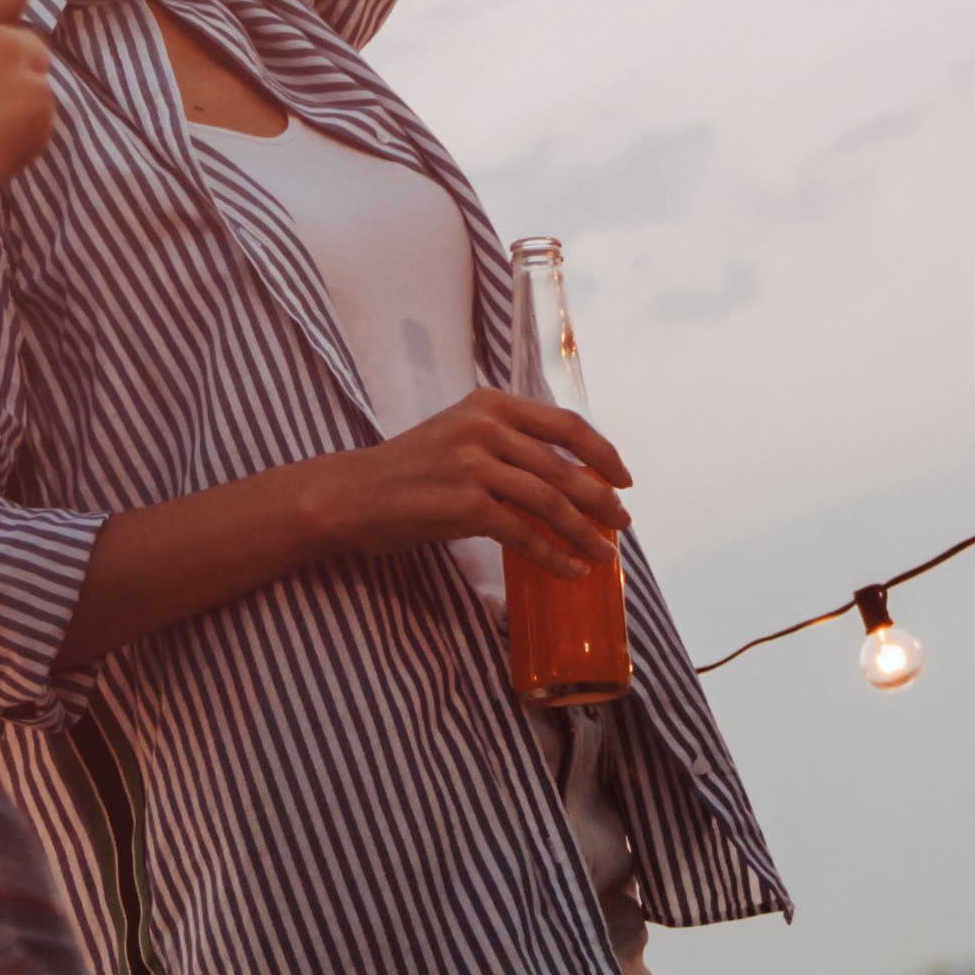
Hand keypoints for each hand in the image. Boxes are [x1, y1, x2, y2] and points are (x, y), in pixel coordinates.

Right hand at [330, 389, 631, 573]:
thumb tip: (565, 477)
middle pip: (565, 467)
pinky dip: (553, 555)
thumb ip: (507, 444)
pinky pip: (524, 533)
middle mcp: (486, 427)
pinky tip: (570, 570)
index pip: (566, 424)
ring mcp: (475, 464)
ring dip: (584, 532)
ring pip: (551, 501)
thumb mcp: (460, 436)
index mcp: (491, 404)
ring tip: (603, 554)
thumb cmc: (408, 470)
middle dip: (601, 499)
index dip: (603, 453)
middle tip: (621, 523)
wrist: (351, 494)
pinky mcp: (465, 504)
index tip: (623, 479)